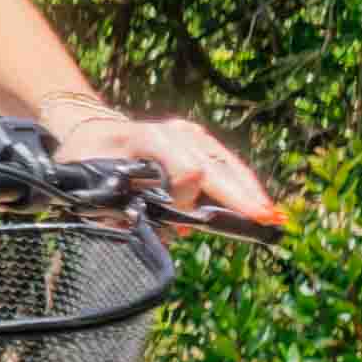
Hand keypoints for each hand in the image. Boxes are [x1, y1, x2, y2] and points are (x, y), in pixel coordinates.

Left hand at [47, 99, 284, 230]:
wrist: (93, 130)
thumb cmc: (89, 159)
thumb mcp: (90, 181)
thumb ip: (118, 208)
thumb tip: (167, 232)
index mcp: (149, 138)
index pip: (187, 169)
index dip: (189, 199)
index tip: (183, 226)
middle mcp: (175, 132)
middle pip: (216, 165)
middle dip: (240, 195)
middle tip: (263, 219)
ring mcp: (190, 135)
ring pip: (228, 164)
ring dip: (249, 192)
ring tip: (272, 218)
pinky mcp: (199, 141)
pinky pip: (227, 164)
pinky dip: (244, 185)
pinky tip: (260, 205)